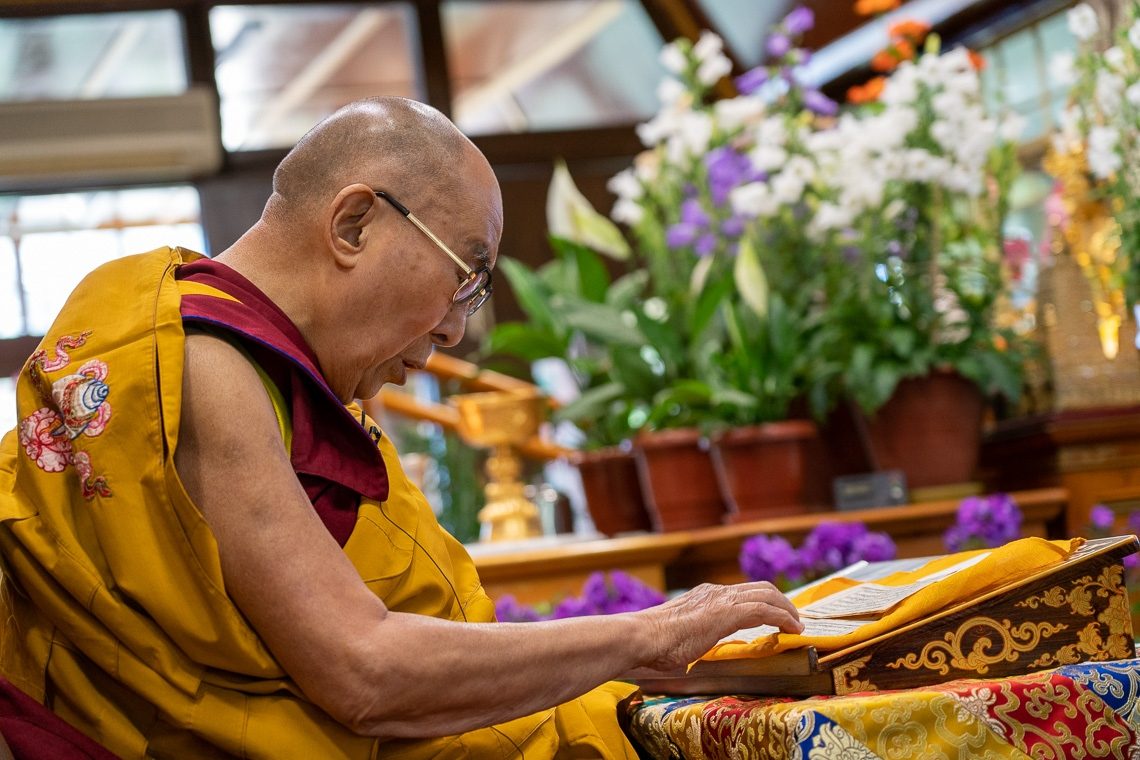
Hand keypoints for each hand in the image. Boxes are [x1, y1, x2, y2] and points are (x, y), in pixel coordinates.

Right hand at [635, 582, 802, 671]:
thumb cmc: (651, 644)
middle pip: (759, 587)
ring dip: (787, 608)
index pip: (741, 593)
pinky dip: (783, 617)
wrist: (642, 637)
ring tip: (797, 624)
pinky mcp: (727, 612)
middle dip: (781, 601)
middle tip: (793, 619)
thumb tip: (685, 651)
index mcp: (703, 597)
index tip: (774, 616)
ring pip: (766, 593)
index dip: (762, 602)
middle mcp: (715, 592)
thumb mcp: (678, 636)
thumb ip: (690, 637)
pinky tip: (792, 629)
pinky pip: (765, 609)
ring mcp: (721, 600)